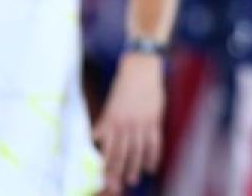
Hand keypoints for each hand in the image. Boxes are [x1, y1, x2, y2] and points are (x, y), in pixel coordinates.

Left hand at [93, 52, 165, 194]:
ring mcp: (141, 122)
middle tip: (118, 186)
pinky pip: (154, 142)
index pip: (108, 149)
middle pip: (123, 153)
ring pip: (138, 151)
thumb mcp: (110, 104)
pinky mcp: (155, 119)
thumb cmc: (123, 85)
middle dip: (120, 172)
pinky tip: (151, 166)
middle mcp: (126, 123)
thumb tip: (96, 139)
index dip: (107, 166)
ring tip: (133, 179)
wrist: (140, 68)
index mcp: (112, 120)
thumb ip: (105, 123)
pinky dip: (153, 156)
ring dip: (136, 167)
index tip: (105, 179)